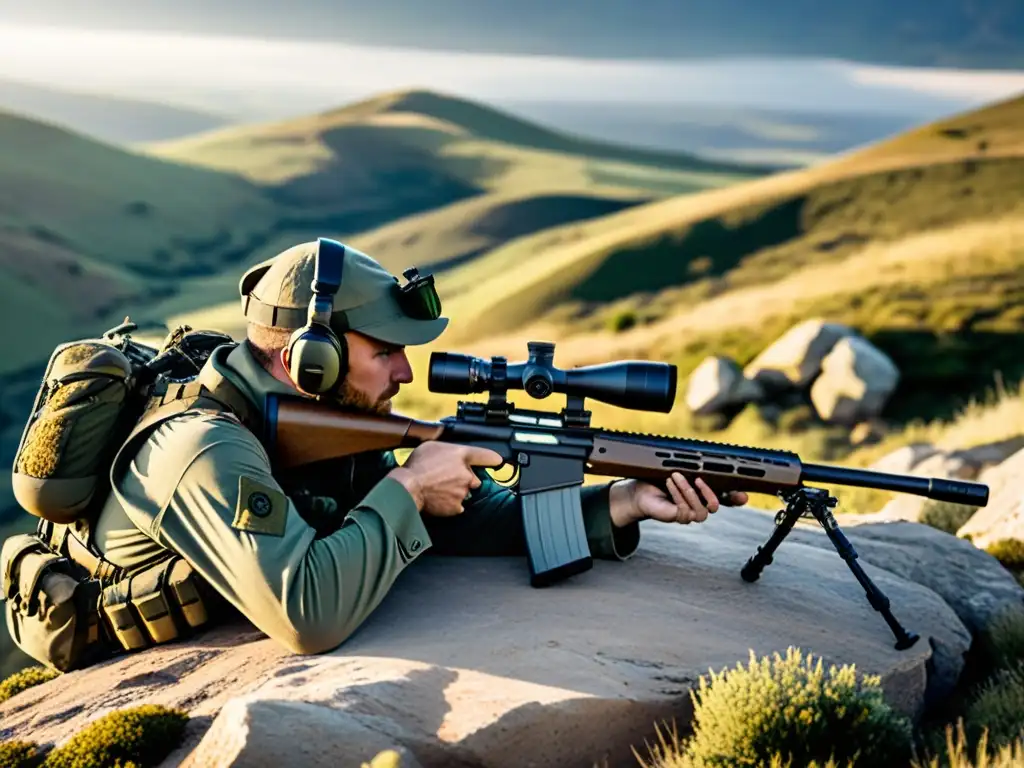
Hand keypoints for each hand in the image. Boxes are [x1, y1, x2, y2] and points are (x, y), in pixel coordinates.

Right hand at [388, 442, 502, 516]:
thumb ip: (447, 449)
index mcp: (461, 456)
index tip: (499, 461)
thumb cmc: (417, 465)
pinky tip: (438, 498)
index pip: (485, 455)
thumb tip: (451, 453)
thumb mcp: (432, 446)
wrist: (408, 487)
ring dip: (455, 491)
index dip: (493, 458)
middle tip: (446, 477)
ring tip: (438, 488)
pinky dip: (450, 503)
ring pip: (464, 492)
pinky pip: (457, 505)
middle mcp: (466, 474)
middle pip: (473, 478)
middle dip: (464, 479)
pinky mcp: (456, 506)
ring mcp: (463, 492)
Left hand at [610, 473, 747, 526]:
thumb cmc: (660, 479)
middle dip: (709, 493)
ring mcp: (689, 514)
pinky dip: (677, 495)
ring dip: (688, 492)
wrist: (641, 490)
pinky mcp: (678, 518)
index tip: (743, 496)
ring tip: (676, 476)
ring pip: (701, 511)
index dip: (735, 498)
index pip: (725, 498)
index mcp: (703, 494)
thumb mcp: (680, 470)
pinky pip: (684, 510)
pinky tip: (669, 483)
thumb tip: (707, 456)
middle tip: (698, 478)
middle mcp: (699, 506)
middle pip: (715, 507)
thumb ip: (694, 467)